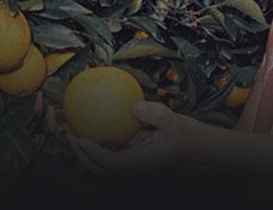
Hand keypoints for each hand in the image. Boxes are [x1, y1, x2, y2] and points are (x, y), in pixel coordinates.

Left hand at [36, 92, 208, 173]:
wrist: (204, 150)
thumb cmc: (191, 138)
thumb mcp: (176, 122)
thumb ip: (155, 114)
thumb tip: (133, 105)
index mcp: (143, 162)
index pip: (112, 164)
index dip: (93, 155)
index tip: (81, 139)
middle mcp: (135, 164)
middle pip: (100, 167)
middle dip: (81, 154)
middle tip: (69, 131)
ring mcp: (134, 159)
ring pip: (104, 159)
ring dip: (87, 146)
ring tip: (74, 125)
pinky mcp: (136, 151)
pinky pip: (114, 147)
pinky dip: (102, 137)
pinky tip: (96, 118)